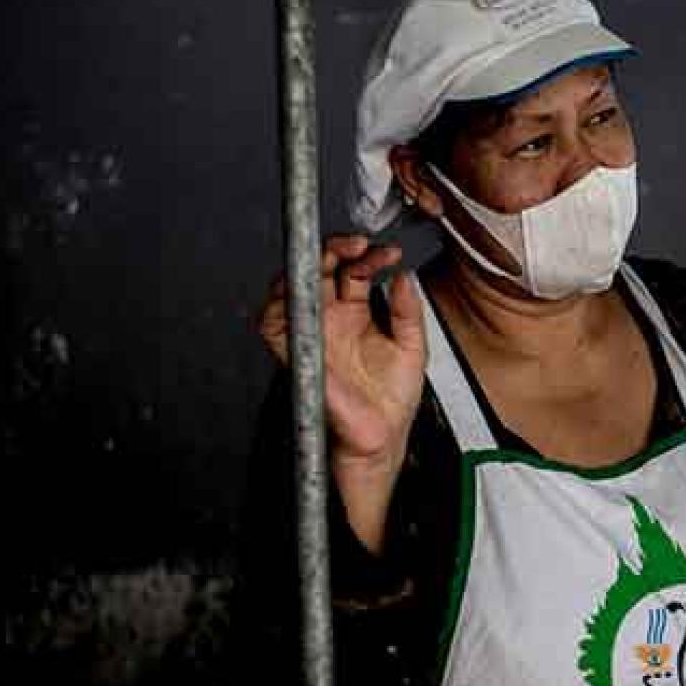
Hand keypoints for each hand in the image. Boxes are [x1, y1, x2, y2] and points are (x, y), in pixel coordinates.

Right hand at [256, 235, 426, 465]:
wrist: (380, 441)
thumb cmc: (391, 404)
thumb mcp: (413, 346)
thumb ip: (409, 309)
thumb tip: (406, 277)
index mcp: (356, 316)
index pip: (353, 270)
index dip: (368, 255)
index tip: (389, 253)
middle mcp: (331, 321)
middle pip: (320, 268)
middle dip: (336, 247)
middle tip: (359, 244)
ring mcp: (313, 334)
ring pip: (293, 284)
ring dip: (310, 263)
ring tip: (337, 254)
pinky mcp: (296, 353)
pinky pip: (273, 321)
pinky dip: (281, 300)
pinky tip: (308, 286)